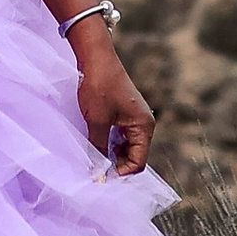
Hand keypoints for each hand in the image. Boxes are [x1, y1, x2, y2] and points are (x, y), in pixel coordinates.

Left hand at [67, 24, 155, 175]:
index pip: (138, 162)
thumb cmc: (99, 87)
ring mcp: (134, 117)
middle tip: (95, 172)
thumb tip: (97, 172)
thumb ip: (98, 148)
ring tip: (93, 159)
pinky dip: (109, 143)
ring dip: (111, 155)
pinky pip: (120, 136)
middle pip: (134, 156)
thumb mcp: (97, 122)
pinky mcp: (123, 112)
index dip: (121, 173)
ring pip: (125, 146)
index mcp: (143, 126)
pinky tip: (94, 145)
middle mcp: (143, 123)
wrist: (95, 57)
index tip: (101, 178)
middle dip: (116, 165)